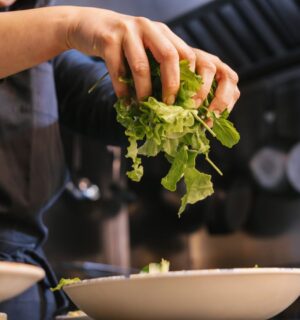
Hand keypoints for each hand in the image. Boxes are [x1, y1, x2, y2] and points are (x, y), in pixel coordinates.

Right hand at [67, 8, 238, 109]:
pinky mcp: (108, 39)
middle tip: (169, 106)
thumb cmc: (123, 45)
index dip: (192, 81)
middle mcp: (149, 28)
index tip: (190, 103)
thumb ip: (159, 68)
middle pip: (169, 57)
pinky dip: (122, 90)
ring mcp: (128, 31)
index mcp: (164, 33)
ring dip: (143, 91)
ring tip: (143, 107)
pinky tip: (124, 102)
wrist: (90, 25)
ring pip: (141, 66)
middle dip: (171, 85)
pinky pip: (117, 70)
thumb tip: (173, 103)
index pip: (187, 55)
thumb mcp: (146, 49)